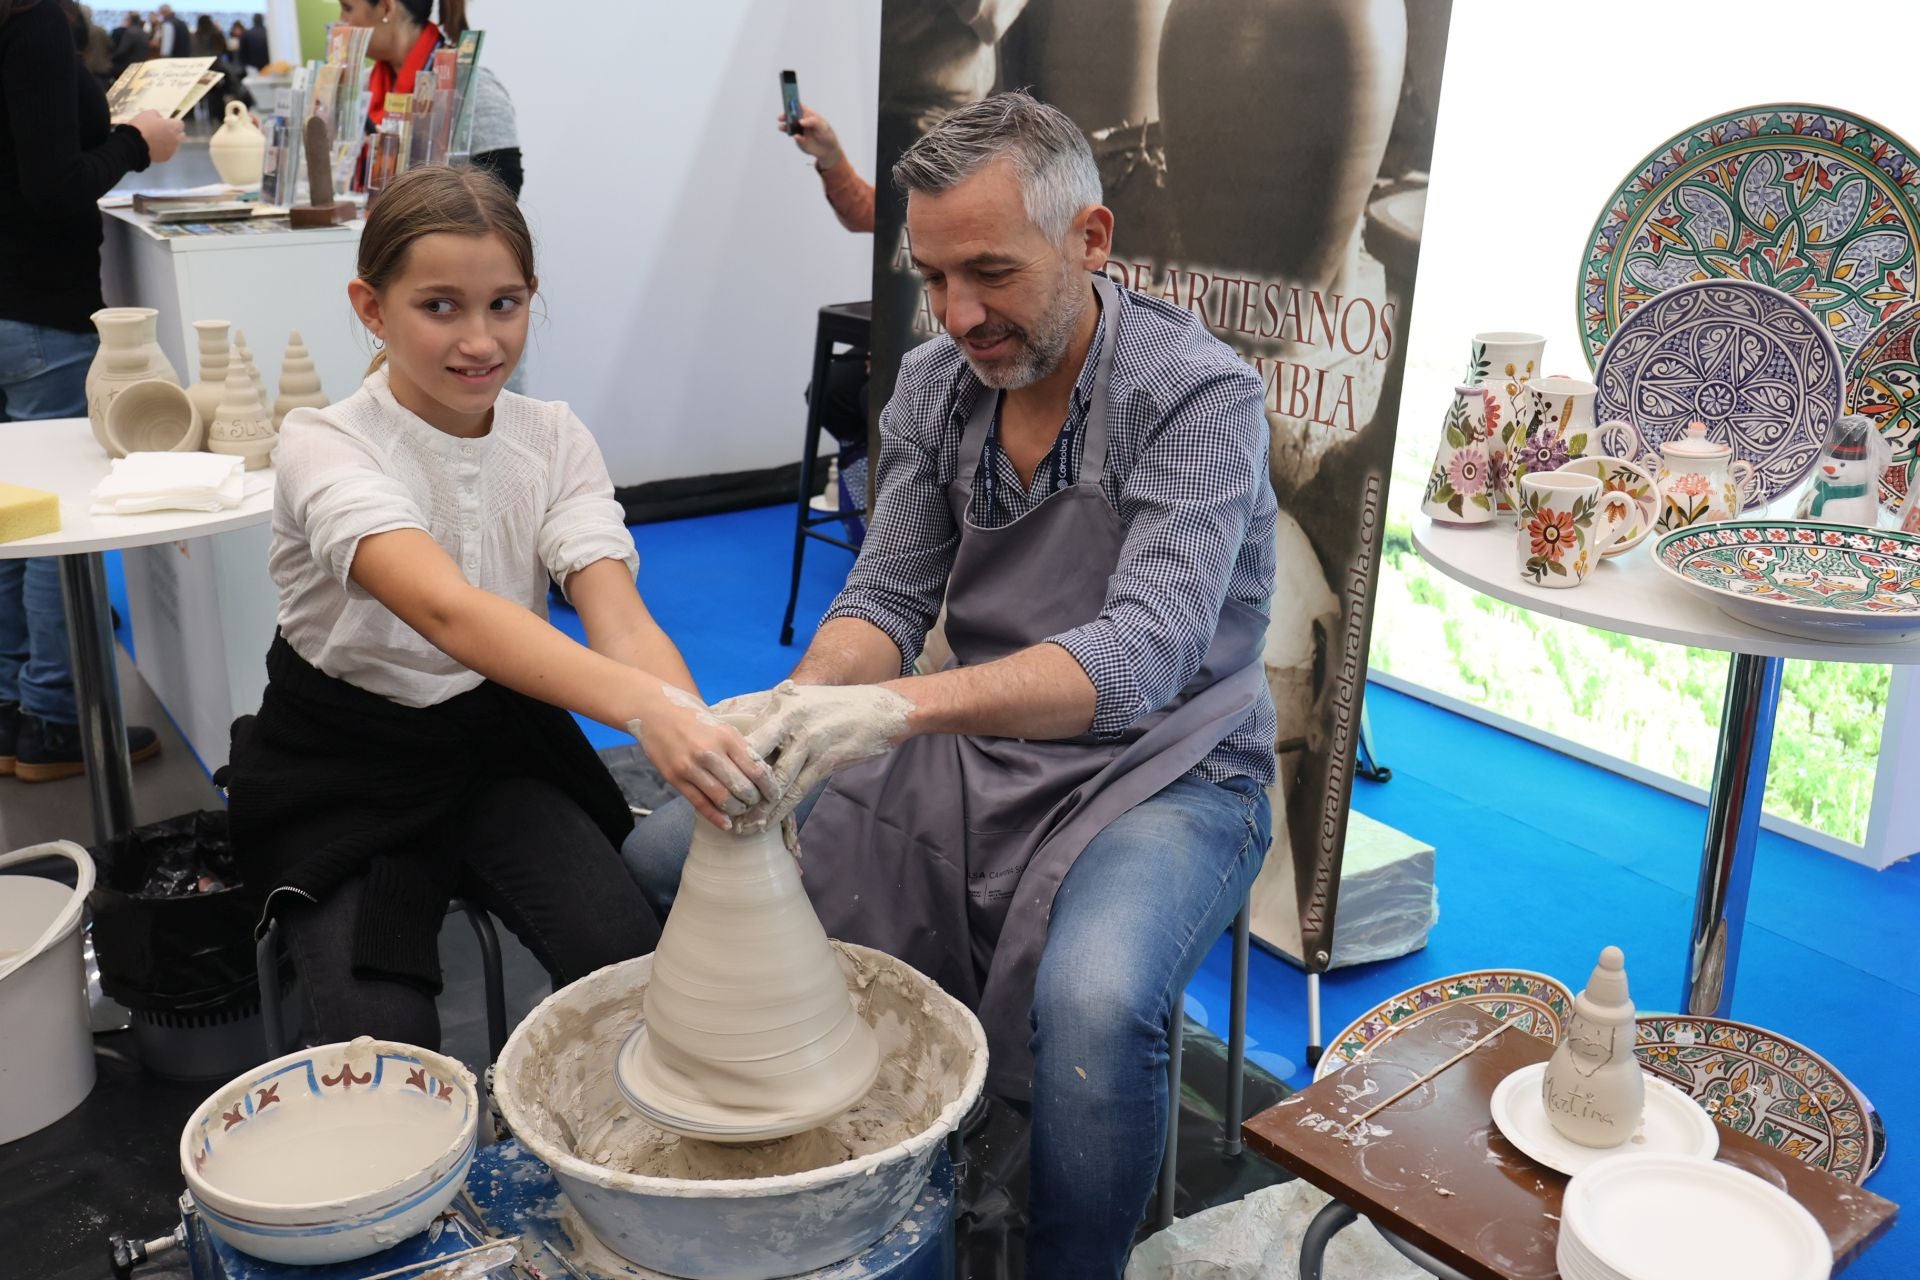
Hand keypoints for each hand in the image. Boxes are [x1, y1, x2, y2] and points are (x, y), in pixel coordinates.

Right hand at [128, 110, 184, 163]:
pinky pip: (168, 153)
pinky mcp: (167, 158)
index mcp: (174, 127)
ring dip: (169, 142)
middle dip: (174, 133)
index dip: (173, 123)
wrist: (135, 144)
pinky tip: (155, 148)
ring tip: (158, 141)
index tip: (166, 122)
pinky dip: (163, 150)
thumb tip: (160, 118)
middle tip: (163, 132)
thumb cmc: (142, 126)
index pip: (180, 124)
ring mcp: (173, 150)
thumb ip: (157, 114)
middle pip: (180, 135)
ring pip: (175, 145)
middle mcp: (176, 139)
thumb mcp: (147, 114)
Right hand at [627, 684, 777, 830]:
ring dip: (736, 809)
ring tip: (741, 809)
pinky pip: (700, 803)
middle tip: (757, 803)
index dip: (768, 787)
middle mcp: (709, 752)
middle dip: (753, 800)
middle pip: (741, 787)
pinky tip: (727, 824)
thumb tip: (760, 773)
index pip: (756, 769)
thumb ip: (738, 747)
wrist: (654, 712)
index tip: (773, 794)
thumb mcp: (721, 725)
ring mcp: (690, 766)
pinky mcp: (675, 778)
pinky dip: (716, 817)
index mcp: (726, 736)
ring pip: (722, 798)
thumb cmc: (693, 717)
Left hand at [737, 680, 913, 828]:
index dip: (727, 762)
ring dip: (756, 808)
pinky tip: (766, 824)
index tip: (713, 780)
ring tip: (740, 826)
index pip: (744, 736)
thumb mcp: (801, 700)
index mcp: (780, 707)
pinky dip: (779, 811)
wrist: (880, 709)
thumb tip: (729, 718)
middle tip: (721, 810)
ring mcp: (809, 743)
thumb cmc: (835, 706)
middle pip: (753, 761)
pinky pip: (796, 792)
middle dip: (736, 788)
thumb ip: (769, 712)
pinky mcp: (826, 762)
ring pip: (774, 783)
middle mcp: (791, 723)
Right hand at [775, 106, 843, 169]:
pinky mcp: (799, 140)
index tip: (786, 102)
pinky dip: (795, 137)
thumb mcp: (822, 126)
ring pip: (789, 127)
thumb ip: (813, 122)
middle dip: (785, 116)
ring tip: (781, 127)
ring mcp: (799, 130)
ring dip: (784, 127)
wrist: (827, 149)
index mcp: (808, 114)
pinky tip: (797, 137)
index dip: (792, 103)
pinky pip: (795, 137)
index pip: (798, 106)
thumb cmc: (826, 134)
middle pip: (790, 116)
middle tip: (781, 118)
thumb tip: (801, 122)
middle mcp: (802, 121)